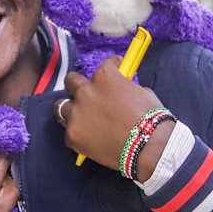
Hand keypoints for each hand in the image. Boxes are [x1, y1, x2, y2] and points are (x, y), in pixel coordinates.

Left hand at [56, 56, 174, 181]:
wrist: (148, 147)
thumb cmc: (150, 119)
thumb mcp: (142, 92)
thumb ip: (126, 87)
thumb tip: (123, 89)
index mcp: (104, 77)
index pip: (105, 64)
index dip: (112, 66)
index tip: (116, 70)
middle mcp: (85, 92)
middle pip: (71, 81)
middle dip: (79, 85)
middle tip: (87, 93)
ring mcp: (76, 114)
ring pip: (61, 106)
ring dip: (71, 109)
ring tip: (81, 116)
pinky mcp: (72, 135)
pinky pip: (69, 130)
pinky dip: (77, 132)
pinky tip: (89, 136)